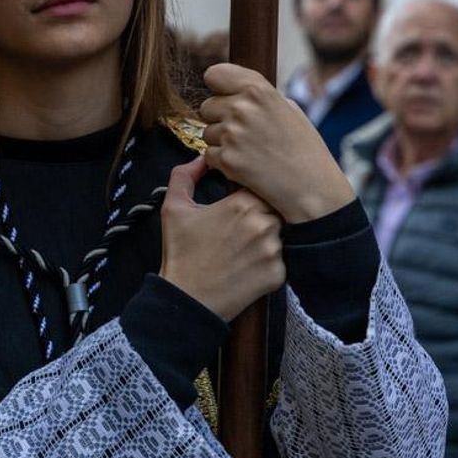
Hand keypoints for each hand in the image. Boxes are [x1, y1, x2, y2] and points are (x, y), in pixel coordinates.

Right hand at [159, 156, 286, 320]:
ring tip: (246, 247)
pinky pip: (284, 260)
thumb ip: (185, 175)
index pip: (262, 186)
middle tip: (244, 226)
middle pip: (277, 207)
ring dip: (270, 236)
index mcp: (241, 205)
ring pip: (283, 233)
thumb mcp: (173, 208)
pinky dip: (271, 261)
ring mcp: (274, 251)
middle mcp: (263, 225)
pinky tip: (250, 265)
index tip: (241, 200)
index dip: (253, 191)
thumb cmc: (181, 253)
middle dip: (265, 212)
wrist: (187, 300)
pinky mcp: (279, 275)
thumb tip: (202, 158)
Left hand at [199, 63, 355, 223]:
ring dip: (221, 141)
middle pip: (207, 106)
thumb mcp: (289, 109)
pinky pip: (209, 155)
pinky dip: (222, 162)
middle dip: (219, 118)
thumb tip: (235, 89)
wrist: (312, 186)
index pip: (214, 74)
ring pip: (207, 132)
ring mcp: (232, 134)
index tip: (226, 96)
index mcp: (258, 90)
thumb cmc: (304, 149)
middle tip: (244, 132)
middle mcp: (242, 108)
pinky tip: (245, 165)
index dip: (218, 87)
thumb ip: (260, 96)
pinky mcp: (226, 159)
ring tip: (249, 150)